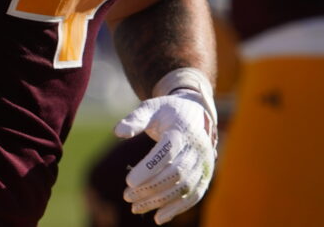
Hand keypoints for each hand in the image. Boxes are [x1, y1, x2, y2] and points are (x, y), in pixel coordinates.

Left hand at [113, 69, 217, 223]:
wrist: (194, 113)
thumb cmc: (167, 112)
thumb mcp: (151, 108)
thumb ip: (135, 119)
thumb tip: (118, 132)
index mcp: (181, 131)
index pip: (167, 152)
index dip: (148, 168)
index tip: (128, 181)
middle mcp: (196, 149)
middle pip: (176, 173)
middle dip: (151, 187)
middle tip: (127, 196)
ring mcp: (203, 163)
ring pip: (184, 187)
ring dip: (160, 201)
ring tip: (136, 207)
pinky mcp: (205, 175)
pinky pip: (194, 196)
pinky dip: (177, 209)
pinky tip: (158, 218)